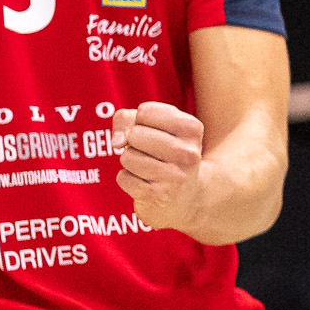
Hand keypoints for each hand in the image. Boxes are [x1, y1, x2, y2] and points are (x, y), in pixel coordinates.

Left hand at [111, 102, 209, 234]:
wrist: (187, 198)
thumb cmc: (166, 154)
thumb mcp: (155, 127)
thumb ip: (128, 119)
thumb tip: (117, 141)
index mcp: (192, 129)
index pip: (145, 112)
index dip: (140, 121)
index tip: (154, 132)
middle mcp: (188, 153)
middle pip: (135, 134)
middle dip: (133, 142)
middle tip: (149, 153)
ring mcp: (174, 176)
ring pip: (127, 156)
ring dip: (130, 161)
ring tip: (147, 168)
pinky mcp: (157, 196)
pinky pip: (123, 177)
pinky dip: (127, 179)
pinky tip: (145, 183)